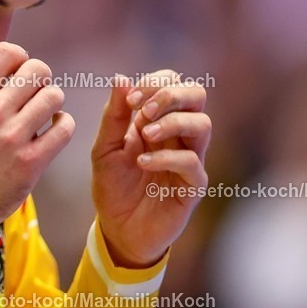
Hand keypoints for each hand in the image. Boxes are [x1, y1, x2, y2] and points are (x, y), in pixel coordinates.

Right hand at [0, 42, 74, 221]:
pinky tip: (53, 129)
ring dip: (52, 102)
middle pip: (37, 70)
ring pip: (54, 96)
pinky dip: (64, 125)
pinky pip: (64, 128)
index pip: (8, 52)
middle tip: (34, 93)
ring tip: (43, 113)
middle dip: (39, 79)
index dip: (19, 58)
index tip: (18, 72)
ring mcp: (13, 137)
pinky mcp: (31, 161)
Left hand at [90, 71, 209, 267]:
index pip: (172, 82)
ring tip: (145, 134)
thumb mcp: (104, 148)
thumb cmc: (113, 187)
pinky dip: (167, 157)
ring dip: (172, 122)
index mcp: (158, 120)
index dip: (154, 83)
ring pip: (202, 124)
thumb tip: (121, 77)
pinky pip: (192, 162)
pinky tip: (143, 163)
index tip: (129, 100)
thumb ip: (113, 115)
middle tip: (143, 110)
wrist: (117, 230)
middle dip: (171, 94)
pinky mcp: (193, 186)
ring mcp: (189, 159)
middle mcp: (179, 135)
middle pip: (197, 94)